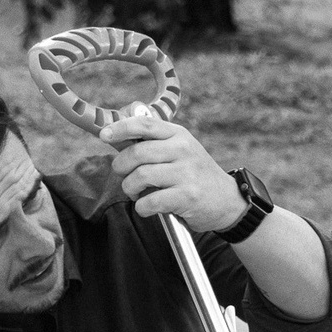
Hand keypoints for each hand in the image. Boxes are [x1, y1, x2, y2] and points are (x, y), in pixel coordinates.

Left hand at [100, 114, 247, 232]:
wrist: (227, 201)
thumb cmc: (195, 175)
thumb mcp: (181, 150)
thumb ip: (153, 142)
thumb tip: (115, 133)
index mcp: (179, 135)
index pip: (144, 124)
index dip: (120, 128)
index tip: (104, 135)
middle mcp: (183, 150)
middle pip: (137, 153)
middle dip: (121, 167)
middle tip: (123, 175)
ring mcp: (186, 173)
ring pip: (140, 177)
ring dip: (130, 188)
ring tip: (136, 192)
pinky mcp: (187, 197)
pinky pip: (150, 201)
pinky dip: (142, 207)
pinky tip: (147, 207)